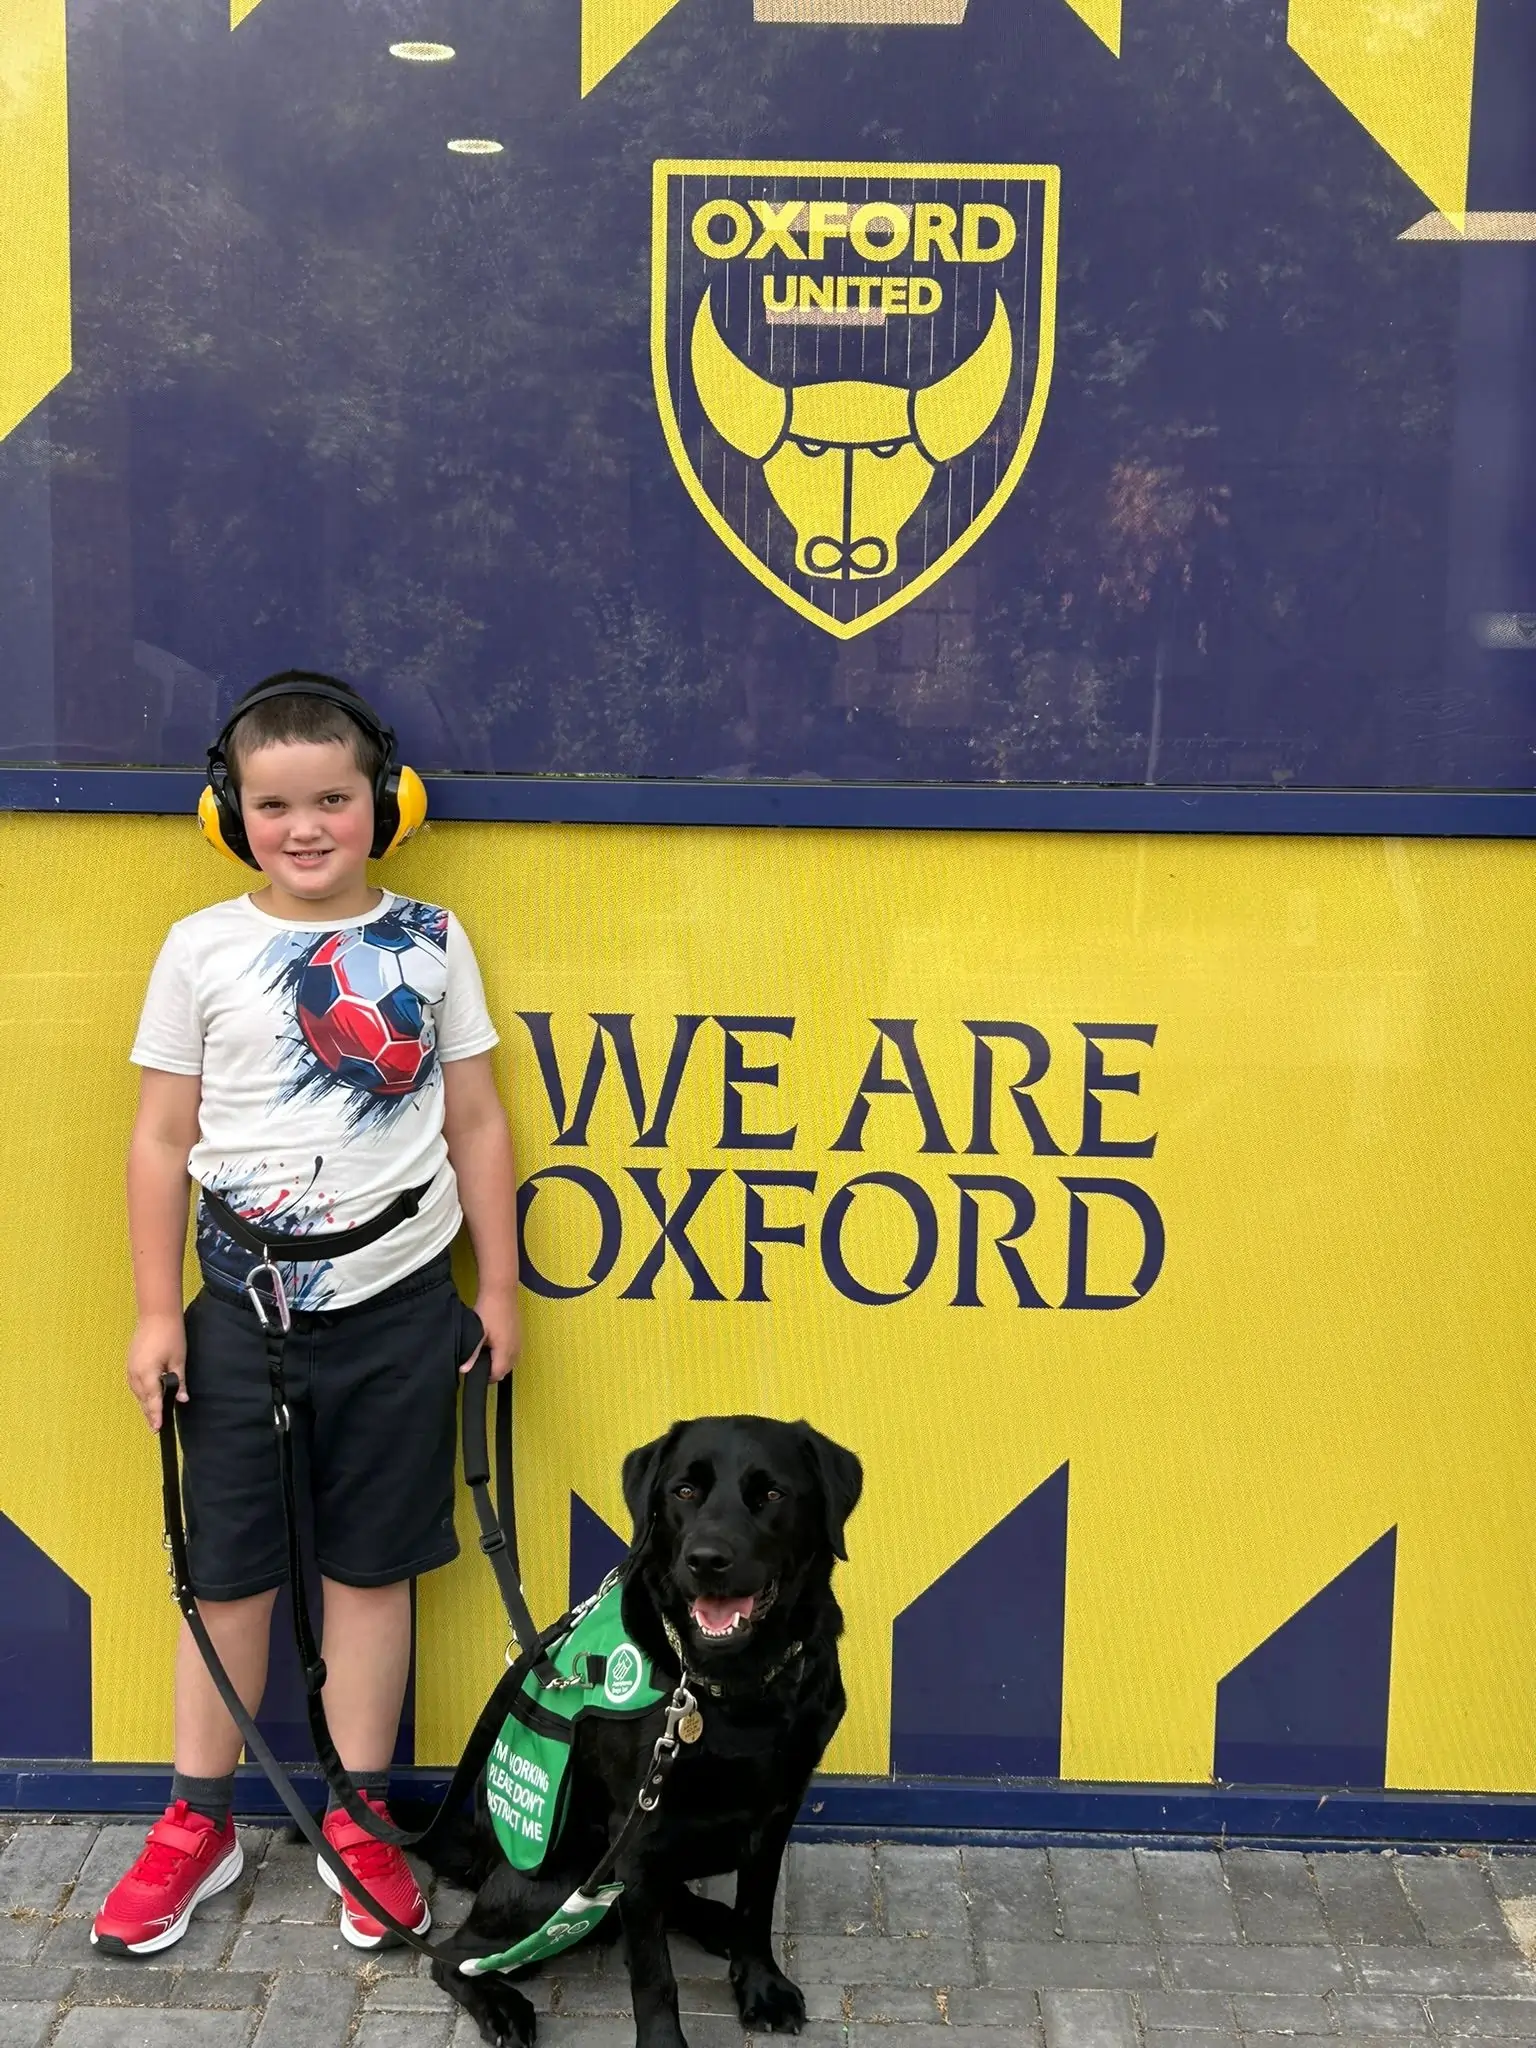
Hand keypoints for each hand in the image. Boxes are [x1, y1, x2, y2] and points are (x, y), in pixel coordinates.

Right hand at [127, 1312, 186, 1431]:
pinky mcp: (130, 1362)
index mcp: (147, 1373)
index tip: (157, 1428)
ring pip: (137, 1392)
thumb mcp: (178, 1360)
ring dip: (144, 1403)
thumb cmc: (170, 1335)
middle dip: (149, 1413)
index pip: (152, 1400)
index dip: (155, 1415)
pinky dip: (141, 1392)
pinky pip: (134, 1383)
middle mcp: (135, 1373)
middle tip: (155, 1427)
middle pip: (142, 1398)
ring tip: (152, 1415)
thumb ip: (179, 1381)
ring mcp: (130, 1367)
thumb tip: (182, 1399)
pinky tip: (147, 1396)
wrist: (157, 1315)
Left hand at [462, 1289, 520, 1382]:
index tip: (475, 1372)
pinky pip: (513, 1352)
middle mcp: (515, 1349)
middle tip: (478, 1363)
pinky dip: (504, 1354)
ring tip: (485, 1354)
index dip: (486, 1377)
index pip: (498, 1374)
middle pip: (505, 1370)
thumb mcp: (477, 1333)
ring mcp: (519, 1342)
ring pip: (510, 1362)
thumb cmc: (488, 1310)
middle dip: (493, 1371)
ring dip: (499, 1363)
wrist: (501, 1291)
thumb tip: (465, 1370)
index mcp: (505, 1350)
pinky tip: (493, 1345)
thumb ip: (473, 1353)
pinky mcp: (519, 1335)